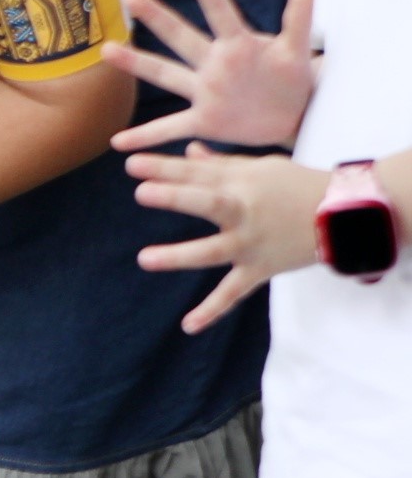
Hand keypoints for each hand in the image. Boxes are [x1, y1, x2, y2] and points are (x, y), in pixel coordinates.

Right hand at [112, 0, 318, 152]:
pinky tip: (119, 142)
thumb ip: (299, 21)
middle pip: (180, 36)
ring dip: (136, 63)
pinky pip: (170, 128)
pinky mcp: (204, 121)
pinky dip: (145, 136)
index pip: (221, 12)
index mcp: (239, 45)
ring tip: (106, 50)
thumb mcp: (297, 52)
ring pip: (165, 74)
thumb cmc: (293, 79)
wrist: (293, 116)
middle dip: (156, 17)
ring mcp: (205, 92)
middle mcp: (214, 64)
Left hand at [129, 148, 329, 330]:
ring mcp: (251, 243)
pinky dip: (212, 310)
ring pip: (212, 251)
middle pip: (207, 204)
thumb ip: (220, 163)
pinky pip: (234, 293)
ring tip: (145, 258)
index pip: (197, 173)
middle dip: (175, 197)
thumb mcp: (262, 166)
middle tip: (142, 192)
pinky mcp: (260, 269)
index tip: (130, 164)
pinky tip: (188, 326)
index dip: (163, 168)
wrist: (348, 213)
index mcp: (243, 182)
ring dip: (179, 256)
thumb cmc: (298, 185)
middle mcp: (245, 212)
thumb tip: (187, 151)